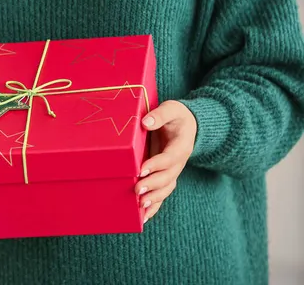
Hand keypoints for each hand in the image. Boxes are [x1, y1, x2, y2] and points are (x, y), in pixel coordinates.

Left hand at [136, 100, 196, 223]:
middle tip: (137, 190)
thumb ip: (160, 115)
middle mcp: (179, 162)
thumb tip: (146, 123)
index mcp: (181, 145)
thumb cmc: (176, 116)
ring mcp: (174, 171)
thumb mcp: (171, 109)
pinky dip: (155, 206)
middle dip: (153, 185)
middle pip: (168, 177)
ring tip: (139, 206)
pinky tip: (144, 217)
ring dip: (154, 199)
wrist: (189, 125)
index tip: (142, 169)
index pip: (170, 158)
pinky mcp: (167, 176)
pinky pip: (163, 193)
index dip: (157, 164)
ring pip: (166, 188)